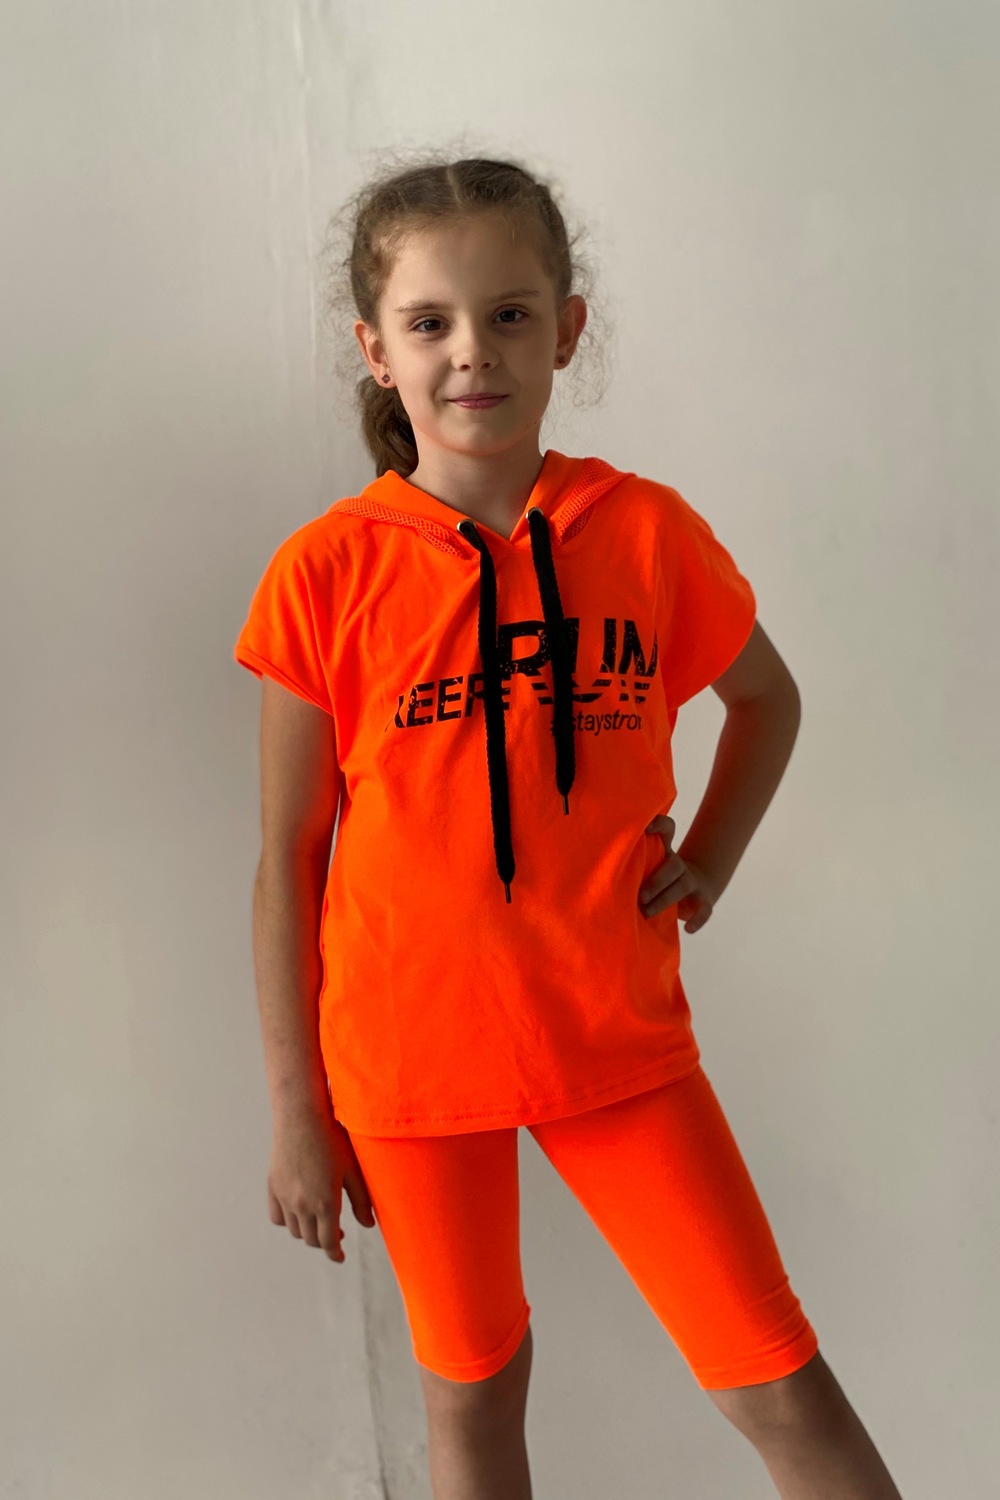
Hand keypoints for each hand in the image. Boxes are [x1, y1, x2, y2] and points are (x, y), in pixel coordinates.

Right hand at [268, 1107, 376, 1264]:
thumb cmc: (332, 1138)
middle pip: (312, 1239)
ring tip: (320, 1222)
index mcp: (325, 1203)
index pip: (329, 1242)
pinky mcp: (273, 1187)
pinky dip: (288, 1221)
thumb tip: (368, 1225)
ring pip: (295, 1231)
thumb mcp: (353, 1169)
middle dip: (325, 1242)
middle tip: (337, 1235)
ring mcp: (285, 1197)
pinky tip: (298, 1214)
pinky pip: (278, 1217)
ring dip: (308, 1232)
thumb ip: (361, 1200)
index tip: (340, 1257)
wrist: (301, 1116)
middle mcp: (302, 1205)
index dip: (335, 1253)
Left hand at [639, 814, 717, 933]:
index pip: (667, 830)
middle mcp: (677, 864)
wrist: (690, 891)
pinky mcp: (701, 899)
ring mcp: (690, 881)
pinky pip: (705, 908)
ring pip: (683, 885)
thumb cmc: (653, 879)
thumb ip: (627, 864)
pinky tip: (688, 928)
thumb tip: (596, 869)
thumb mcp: (642, 867)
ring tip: (646, 913)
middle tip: (640, 897)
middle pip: (672, 865)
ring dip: (665, 899)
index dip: (660, 824)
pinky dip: (698, 919)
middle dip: (656, 881)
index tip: (647, 829)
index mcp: (663, 851)